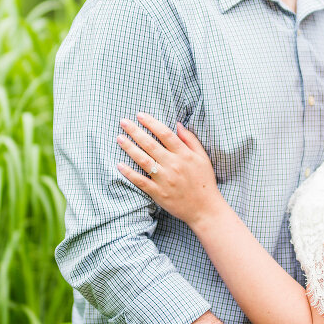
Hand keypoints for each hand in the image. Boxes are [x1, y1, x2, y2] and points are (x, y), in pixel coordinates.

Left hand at [116, 113, 222, 229]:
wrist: (205, 209)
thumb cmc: (204, 181)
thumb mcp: (203, 158)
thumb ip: (191, 140)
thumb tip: (178, 124)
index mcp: (184, 154)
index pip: (165, 134)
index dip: (151, 123)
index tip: (140, 115)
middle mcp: (173, 165)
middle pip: (150, 144)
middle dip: (135, 131)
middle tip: (123, 122)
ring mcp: (164, 179)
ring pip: (143, 160)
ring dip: (129, 148)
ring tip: (119, 138)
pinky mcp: (158, 193)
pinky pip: (140, 181)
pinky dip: (129, 173)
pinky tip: (119, 165)